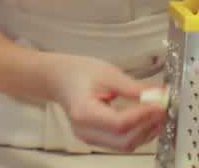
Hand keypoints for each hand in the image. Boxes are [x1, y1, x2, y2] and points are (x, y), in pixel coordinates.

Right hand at [46, 54, 165, 151]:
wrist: (58, 78)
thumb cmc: (75, 73)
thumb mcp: (106, 73)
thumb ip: (133, 87)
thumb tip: (157, 96)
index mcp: (82, 111)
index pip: (119, 123)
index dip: (143, 116)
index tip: (159, 104)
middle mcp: (84, 129)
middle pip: (124, 140)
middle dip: (147, 127)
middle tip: (161, 110)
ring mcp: (89, 137)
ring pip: (125, 145)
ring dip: (145, 132)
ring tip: (155, 113)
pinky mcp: (96, 139)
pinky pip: (122, 143)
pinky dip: (137, 134)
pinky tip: (145, 120)